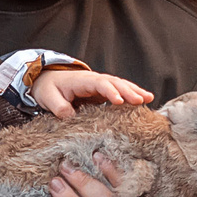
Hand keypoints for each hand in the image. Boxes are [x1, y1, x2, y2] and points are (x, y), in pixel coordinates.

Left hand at [28, 67, 153, 117]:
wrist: (47, 81)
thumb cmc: (48, 89)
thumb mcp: (48, 98)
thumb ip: (59, 107)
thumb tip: (70, 116)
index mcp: (81, 80)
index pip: (98, 84)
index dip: (110, 91)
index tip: (119, 101)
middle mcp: (94, 80)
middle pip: (114, 82)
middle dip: (128, 90)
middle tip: (141, 100)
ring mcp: (99, 86)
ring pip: (120, 85)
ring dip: (134, 91)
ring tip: (149, 98)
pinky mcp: (102, 93)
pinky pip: (119, 92)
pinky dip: (131, 94)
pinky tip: (144, 100)